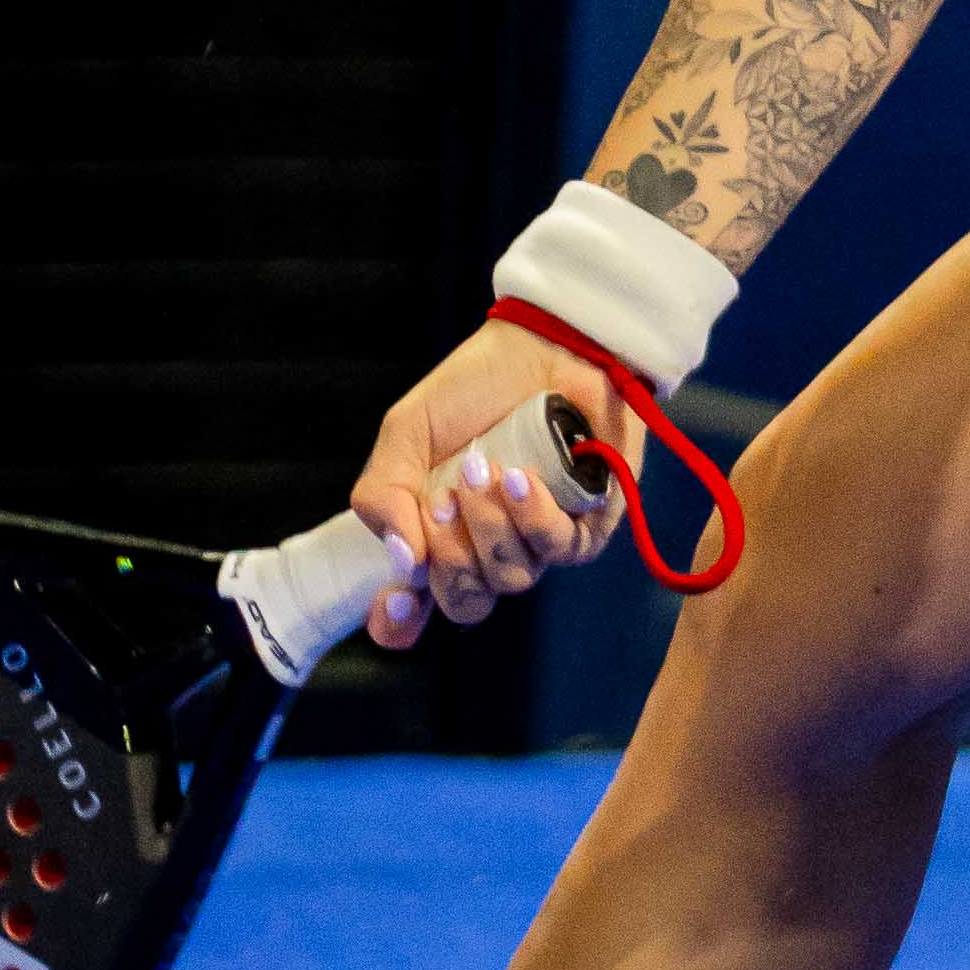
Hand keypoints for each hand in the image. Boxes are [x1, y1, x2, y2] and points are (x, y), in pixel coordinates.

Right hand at [346, 326, 642, 644]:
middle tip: (445, 498)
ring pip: (511, 579)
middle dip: (450, 555)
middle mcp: (486, 549)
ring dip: (491, 526)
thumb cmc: (474, 388)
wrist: (546, 346)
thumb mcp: (407, 432)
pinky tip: (522, 478)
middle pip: (464, 601)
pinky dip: (534, 516)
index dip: (397, 623)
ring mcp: (537, 543)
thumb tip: (402, 561)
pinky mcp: (586, 528)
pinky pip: (558, 550)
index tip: (396, 600)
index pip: (411, 612)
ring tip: (485, 468)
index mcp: (437, 536)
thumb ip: (383, 494)